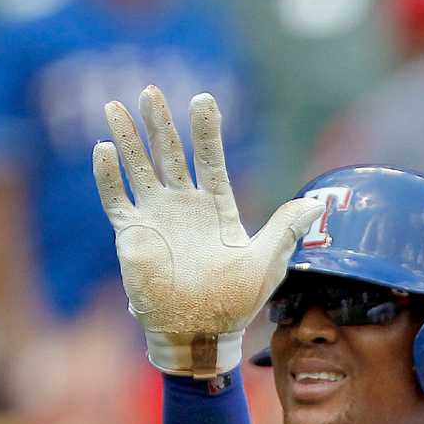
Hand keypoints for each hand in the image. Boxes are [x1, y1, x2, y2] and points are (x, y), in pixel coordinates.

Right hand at [92, 86, 320, 377]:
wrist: (199, 333)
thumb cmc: (235, 302)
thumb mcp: (267, 262)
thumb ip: (286, 228)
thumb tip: (319, 204)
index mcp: (217, 207)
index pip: (210, 159)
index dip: (206, 130)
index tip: (204, 98)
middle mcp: (184, 205)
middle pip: (170, 154)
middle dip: (161, 123)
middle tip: (151, 90)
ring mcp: (157, 218)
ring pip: (139, 169)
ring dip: (128, 139)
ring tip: (116, 106)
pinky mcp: (132, 236)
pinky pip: (116, 200)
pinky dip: (108, 176)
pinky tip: (103, 149)